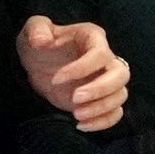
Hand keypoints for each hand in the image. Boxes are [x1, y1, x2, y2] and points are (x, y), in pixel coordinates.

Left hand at [17, 15, 129, 131]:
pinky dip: (103, 122)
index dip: (82, 68)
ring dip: (101, 108)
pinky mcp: (101, 99)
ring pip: (121, 95)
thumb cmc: (39, 43)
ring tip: (76, 115)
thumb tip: (42, 42)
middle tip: (75, 99)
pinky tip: (81, 125)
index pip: (101, 53)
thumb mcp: (33, 28)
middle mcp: (105, 58)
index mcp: (92, 37)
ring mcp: (105, 80)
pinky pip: (116, 112)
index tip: (56, 79)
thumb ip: (36, 29)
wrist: (38, 64)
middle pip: (121, 74)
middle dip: (100, 90)